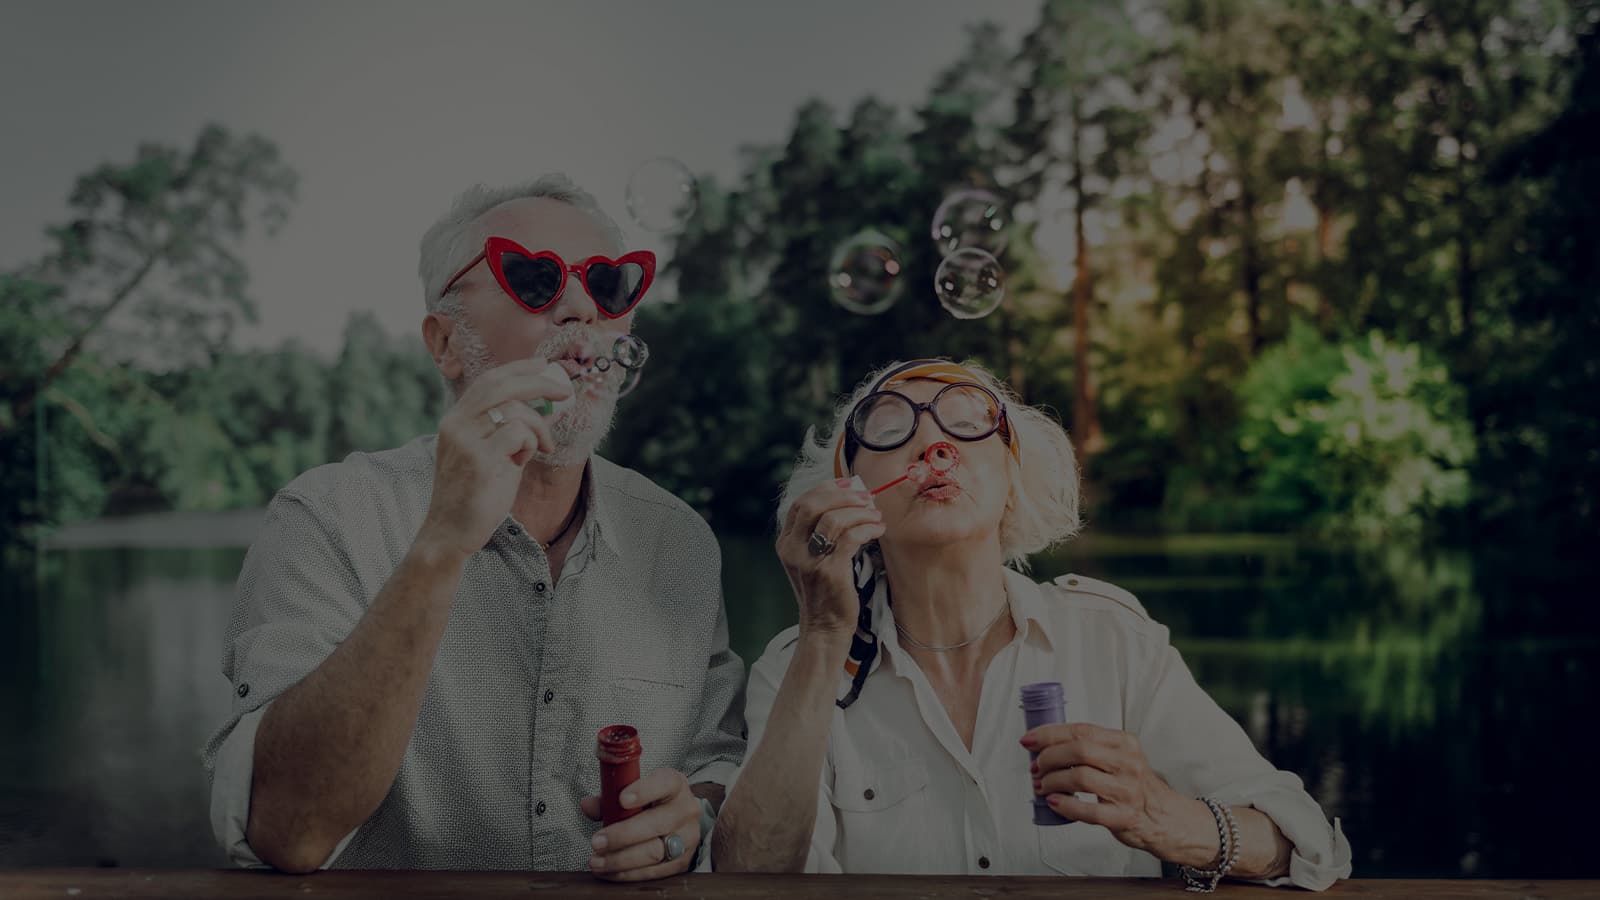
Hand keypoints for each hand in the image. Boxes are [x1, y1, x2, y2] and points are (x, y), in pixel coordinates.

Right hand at [414, 359, 572, 559]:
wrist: (449, 532)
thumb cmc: (474, 494)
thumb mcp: (491, 454)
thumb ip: (510, 430)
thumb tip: (546, 407)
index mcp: (456, 419)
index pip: (489, 380)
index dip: (519, 368)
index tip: (544, 364)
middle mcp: (457, 424)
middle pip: (503, 385)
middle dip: (540, 383)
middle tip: (565, 392)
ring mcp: (465, 440)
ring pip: (515, 410)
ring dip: (537, 428)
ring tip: (538, 449)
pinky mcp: (479, 459)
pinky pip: (518, 433)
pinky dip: (530, 444)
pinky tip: (522, 463)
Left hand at [580, 769, 702, 880]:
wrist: (681, 822)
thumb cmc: (653, 803)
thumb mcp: (636, 791)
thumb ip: (610, 797)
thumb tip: (588, 805)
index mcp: (674, 785)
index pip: (664, 784)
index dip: (644, 791)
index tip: (622, 799)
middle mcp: (685, 810)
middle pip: (656, 824)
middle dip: (622, 835)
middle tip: (597, 842)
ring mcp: (687, 837)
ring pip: (654, 852)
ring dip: (620, 859)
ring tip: (597, 861)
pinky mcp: (681, 862)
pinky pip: (653, 872)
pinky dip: (627, 874)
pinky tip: (609, 871)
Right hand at [776, 477, 884, 637]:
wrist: (824, 629)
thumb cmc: (825, 592)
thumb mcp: (813, 559)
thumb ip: (821, 532)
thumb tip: (850, 497)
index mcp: (786, 543)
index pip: (801, 502)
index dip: (826, 488)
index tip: (849, 484)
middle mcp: (792, 549)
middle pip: (813, 504)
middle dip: (843, 495)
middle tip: (866, 497)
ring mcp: (809, 561)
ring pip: (834, 518)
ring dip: (860, 512)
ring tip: (876, 515)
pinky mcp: (829, 572)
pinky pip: (851, 538)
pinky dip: (868, 528)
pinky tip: (878, 530)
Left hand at [1022, 723, 1212, 861]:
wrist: (1165, 817)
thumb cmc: (1135, 786)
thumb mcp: (1120, 756)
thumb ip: (1091, 747)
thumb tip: (1046, 744)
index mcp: (1124, 743)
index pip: (1081, 731)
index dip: (1049, 734)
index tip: (1029, 740)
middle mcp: (1127, 763)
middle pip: (1078, 751)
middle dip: (1048, 757)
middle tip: (1036, 767)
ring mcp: (1127, 791)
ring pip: (1080, 778)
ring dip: (1052, 781)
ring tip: (1042, 786)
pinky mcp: (1124, 817)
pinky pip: (1088, 811)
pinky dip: (1066, 806)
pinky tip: (1054, 803)